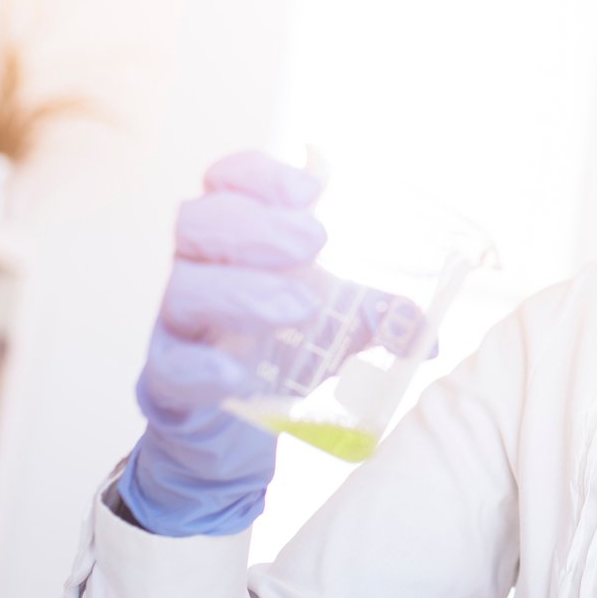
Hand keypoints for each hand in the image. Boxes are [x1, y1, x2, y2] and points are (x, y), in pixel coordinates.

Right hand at [118, 151, 422, 537]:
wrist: (232, 422)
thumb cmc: (283, 347)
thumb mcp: (339, 323)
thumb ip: (382, 315)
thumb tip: (428, 337)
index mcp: (237, 239)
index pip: (227, 181)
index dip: (259, 174)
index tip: (312, 189)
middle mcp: (201, 269)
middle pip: (199, 221)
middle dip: (257, 226)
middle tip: (314, 242)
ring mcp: (180, 322)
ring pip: (185, 288)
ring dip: (243, 291)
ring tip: (302, 307)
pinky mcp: (168, 376)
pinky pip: (172, 362)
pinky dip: (205, 364)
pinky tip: (239, 373)